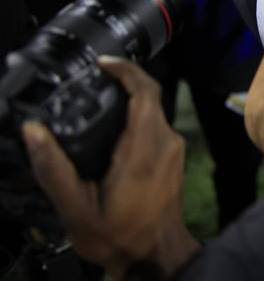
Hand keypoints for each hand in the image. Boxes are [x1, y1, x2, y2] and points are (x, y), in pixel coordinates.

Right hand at [23, 57, 198, 278]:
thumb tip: (33, 131)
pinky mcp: (174, 158)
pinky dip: (136, 119)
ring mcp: (174, 149)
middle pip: (149, 96)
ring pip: (153, 111)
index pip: (145, 91)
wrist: (155, 257)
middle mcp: (165, 142)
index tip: (103, 63)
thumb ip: (53, 167)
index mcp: (144, 148)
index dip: (125, 70)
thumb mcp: (75, 206)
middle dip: (122, 83)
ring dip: (129, 102)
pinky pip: (156, 126)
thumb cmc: (120, 236)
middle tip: (93, 81)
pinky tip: (112, 133)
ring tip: (98, 104)